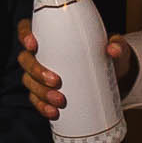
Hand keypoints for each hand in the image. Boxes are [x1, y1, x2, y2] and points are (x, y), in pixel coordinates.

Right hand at [15, 18, 134, 119]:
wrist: (114, 77)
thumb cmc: (108, 55)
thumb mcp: (115, 47)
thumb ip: (117, 44)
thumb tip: (113, 50)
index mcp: (50, 35)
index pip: (27, 29)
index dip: (24, 35)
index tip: (33, 45)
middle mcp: (42, 53)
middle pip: (25, 59)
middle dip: (36, 71)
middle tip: (56, 81)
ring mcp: (41, 74)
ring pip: (29, 81)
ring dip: (40, 92)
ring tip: (59, 101)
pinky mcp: (46, 92)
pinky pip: (37, 99)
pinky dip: (42, 107)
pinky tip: (52, 112)